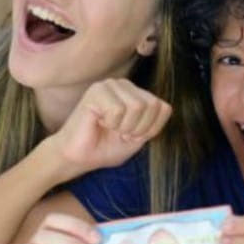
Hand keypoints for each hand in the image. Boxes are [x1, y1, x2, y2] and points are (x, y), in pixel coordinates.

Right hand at [46, 78, 171, 176]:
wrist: (78, 157)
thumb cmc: (105, 148)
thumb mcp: (139, 138)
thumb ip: (154, 122)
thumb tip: (165, 107)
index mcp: (137, 94)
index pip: (164, 108)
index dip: (151, 129)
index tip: (131, 136)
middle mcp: (125, 85)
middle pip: (152, 106)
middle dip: (137, 128)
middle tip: (118, 132)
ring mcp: (110, 85)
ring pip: (136, 106)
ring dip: (123, 126)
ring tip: (108, 127)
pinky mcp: (96, 91)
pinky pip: (118, 109)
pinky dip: (111, 123)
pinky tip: (99, 122)